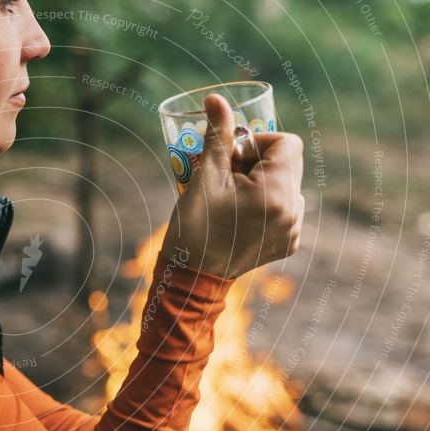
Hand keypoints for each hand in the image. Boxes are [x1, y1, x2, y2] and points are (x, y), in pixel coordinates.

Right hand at [162, 93, 305, 278]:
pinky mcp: (289, 243)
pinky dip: (266, 205)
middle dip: (258, 162)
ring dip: (263, 183)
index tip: (232, 157)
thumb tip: (216, 99)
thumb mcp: (204, 176)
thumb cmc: (195, 225)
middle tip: (227, 176)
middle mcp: (293, 212)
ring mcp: (293, 231)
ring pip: (288, 185)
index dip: (258, 142)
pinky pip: (286, 209)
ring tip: (233, 198)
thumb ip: (217, 135)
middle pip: (289, 163)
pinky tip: (241, 216)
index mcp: (277, 194)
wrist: (192, 276)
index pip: (287, 143)